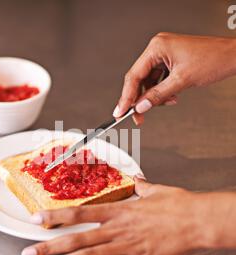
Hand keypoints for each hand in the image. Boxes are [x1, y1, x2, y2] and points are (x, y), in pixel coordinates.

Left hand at [21, 178, 212, 254]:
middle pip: (76, 237)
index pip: (79, 212)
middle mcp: (116, 228)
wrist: (196, 220)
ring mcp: (125, 246)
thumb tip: (136, 180)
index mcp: (118, 210)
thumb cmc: (176, 204)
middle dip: (49, 246)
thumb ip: (140, 186)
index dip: (55, 216)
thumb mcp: (154, 191)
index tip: (36, 219)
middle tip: (28, 253)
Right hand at [113, 33, 235, 124]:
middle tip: (137, 116)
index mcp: (157, 47)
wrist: (232, 56)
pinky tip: (171, 97)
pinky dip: (162, 92)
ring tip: (166, 102)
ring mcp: (163, 55)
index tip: (120, 112)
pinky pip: (158, 81)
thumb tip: (141, 107)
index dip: (126, 97)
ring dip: (154, 97)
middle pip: (139, 80)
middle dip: (140, 100)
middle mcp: (157, 49)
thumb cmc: (213, 59)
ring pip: (149, 83)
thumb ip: (158, 95)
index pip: (134, 75)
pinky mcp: (169, 62)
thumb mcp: (181, 81)